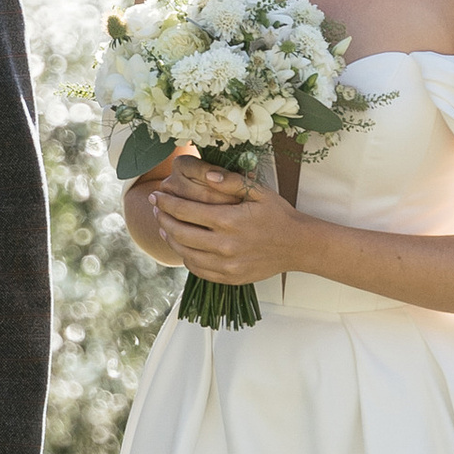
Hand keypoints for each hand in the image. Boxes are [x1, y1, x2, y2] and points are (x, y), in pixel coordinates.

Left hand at [149, 156, 304, 281]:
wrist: (298, 245)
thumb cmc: (277, 214)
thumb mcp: (258, 191)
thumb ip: (231, 181)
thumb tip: (205, 174)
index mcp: (229, 220)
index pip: (185, 211)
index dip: (166, 202)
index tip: (156, 195)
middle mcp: (224, 245)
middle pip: (180, 233)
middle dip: (163, 219)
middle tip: (156, 209)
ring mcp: (226, 265)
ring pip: (185, 253)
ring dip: (170, 238)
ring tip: (165, 227)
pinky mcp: (229, 278)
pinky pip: (198, 269)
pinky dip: (185, 257)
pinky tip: (183, 246)